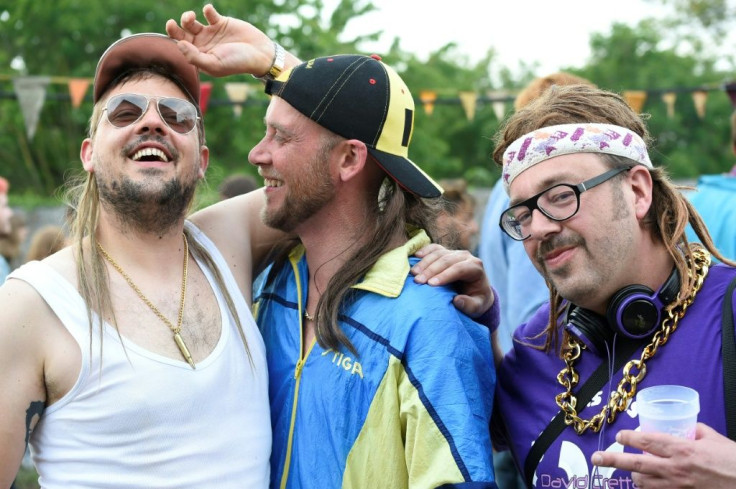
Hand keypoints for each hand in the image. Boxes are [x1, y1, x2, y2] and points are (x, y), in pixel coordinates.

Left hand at [166, 4, 280, 77]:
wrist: (259, 53)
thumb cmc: (237, 63)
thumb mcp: (215, 64)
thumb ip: (195, 57)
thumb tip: (179, 44)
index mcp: (199, 57)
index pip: (181, 48)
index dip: (175, 42)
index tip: (180, 40)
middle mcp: (203, 44)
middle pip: (182, 34)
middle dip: (174, 28)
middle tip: (172, 23)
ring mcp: (211, 33)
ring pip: (191, 23)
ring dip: (187, 18)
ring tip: (192, 16)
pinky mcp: (220, 22)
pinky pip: (209, 14)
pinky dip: (207, 10)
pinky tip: (209, 11)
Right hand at [412, 244, 491, 317]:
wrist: (476, 290)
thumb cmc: (476, 299)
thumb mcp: (477, 306)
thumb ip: (469, 305)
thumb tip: (456, 300)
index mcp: (475, 267)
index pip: (459, 269)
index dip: (444, 275)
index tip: (431, 284)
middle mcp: (466, 256)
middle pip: (446, 260)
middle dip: (431, 270)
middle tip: (418, 281)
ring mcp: (455, 252)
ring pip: (438, 253)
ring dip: (425, 263)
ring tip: (414, 273)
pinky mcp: (446, 251)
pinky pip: (434, 248)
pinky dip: (425, 251)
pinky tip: (416, 256)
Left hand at [591, 424, 735, 487]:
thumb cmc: (734, 462)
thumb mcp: (714, 440)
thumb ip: (696, 431)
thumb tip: (686, 426)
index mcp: (682, 449)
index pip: (647, 440)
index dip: (629, 437)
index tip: (619, 435)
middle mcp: (675, 469)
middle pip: (636, 464)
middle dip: (612, 460)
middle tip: (596, 458)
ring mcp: (678, 487)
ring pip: (643, 483)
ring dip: (634, 476)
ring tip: (630, 471)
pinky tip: (648, 484)